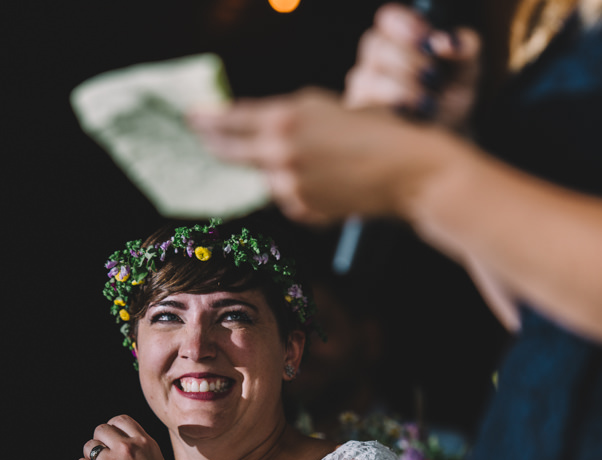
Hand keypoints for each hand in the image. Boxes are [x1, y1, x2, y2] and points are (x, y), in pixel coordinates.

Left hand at [75, 415, 180, 459]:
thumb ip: (141, 450)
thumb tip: (122, 444)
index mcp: (145, 442)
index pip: (121, 420)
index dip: (113, 428)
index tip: (111, 440)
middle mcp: (128, 448)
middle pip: (101, 429)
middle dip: (100, 441)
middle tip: (103, 458)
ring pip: (88, 446)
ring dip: (91, 457)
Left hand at [189, 88, 451, 223]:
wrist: (408, 171)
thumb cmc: (376, 129)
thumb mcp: (327, 107)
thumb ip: (288, 117)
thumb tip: (260, 125)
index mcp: (285, 119)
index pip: (230, 120)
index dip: (208, 119)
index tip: (193, 117)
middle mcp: (279, 153)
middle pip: (231, 151)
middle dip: (213, 143)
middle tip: (201, 136)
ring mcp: (288, 185)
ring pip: (265, 176)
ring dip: (274, 168)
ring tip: (314, 158)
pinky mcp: (302, 209)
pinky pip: (288, 196)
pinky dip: (297, 187)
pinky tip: (327, 179)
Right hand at [345, 3, 480, 131]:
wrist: (445, 137)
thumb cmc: (451, 96)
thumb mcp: (467, 69)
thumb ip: (464, 47)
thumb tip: (445, 40)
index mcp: (398, 38)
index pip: (389, 19)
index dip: (405, 26)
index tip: (427, 41)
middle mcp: (375, 60)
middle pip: (378, 47)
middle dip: (409, 62)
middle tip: (434, 78)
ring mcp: (362, 88)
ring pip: (367, 79)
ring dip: (401, 90)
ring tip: (428, 104)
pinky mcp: (357, 116)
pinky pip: (363, 109)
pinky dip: (389, 112)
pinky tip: (410, 118)